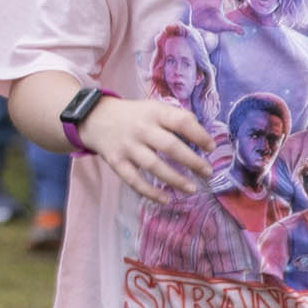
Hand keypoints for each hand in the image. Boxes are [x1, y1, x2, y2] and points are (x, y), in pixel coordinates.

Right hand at [75, 96, 210, 204]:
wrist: (96, 119)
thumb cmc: (134, 116)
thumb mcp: (153, 108)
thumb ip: (175, 119)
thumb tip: (202, 139)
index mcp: (154, 112)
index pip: (181, 121)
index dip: (199, 135)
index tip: (211, 147)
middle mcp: (141, 128)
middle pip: (170, 146)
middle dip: (192, 161)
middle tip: (208, 172)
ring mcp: (128, 146)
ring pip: (154, 165)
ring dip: (175, 179)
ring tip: (192, 189)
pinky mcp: (117, 162)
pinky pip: (135, 180)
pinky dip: (150, 192)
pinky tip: (166, 199)